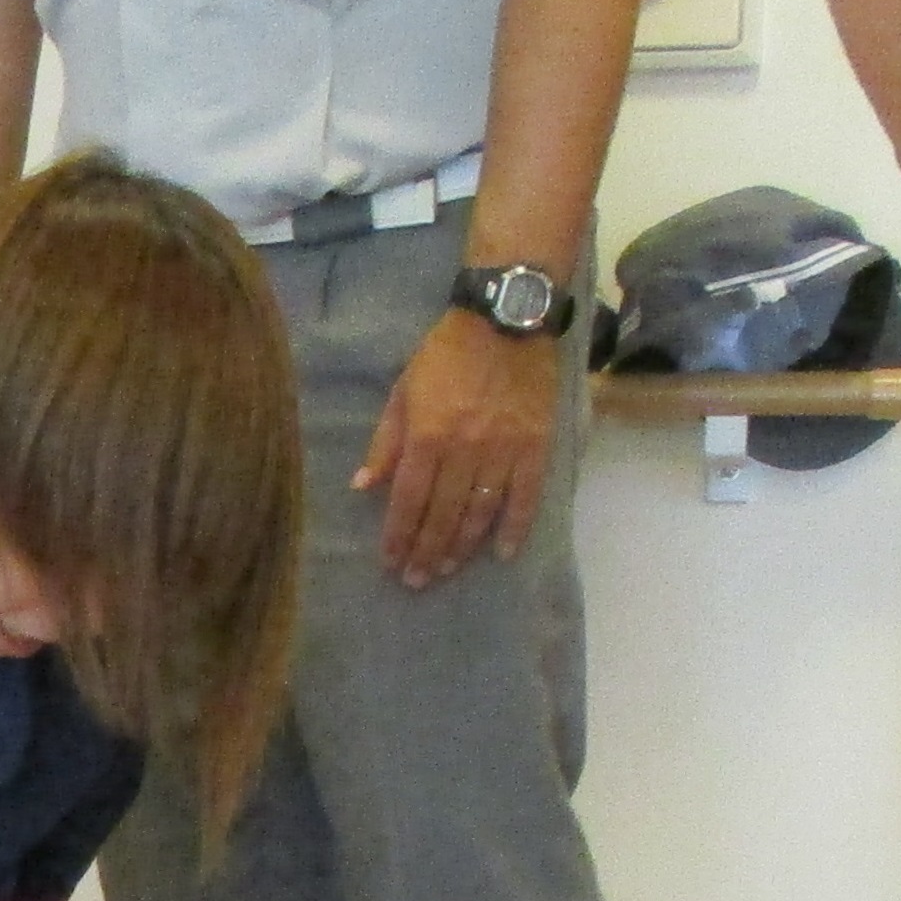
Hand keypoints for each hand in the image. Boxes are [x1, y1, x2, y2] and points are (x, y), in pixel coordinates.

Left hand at [358, 311, 563, 588]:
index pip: (408, 502)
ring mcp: (504, 451)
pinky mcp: (536, 446)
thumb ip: (386, 443)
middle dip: (426, 553)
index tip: (390, 563)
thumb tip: (364, 487)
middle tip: (416, 580)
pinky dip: (515, 528)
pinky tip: (503, 553)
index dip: (398, 537)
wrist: (506, 320)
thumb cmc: (445, 355)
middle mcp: (464, 451)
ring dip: (461, 547)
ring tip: (446, 569)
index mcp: (427, 438)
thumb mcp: (402, 392)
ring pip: (480, 513)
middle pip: (442, 516)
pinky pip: (526, 497)